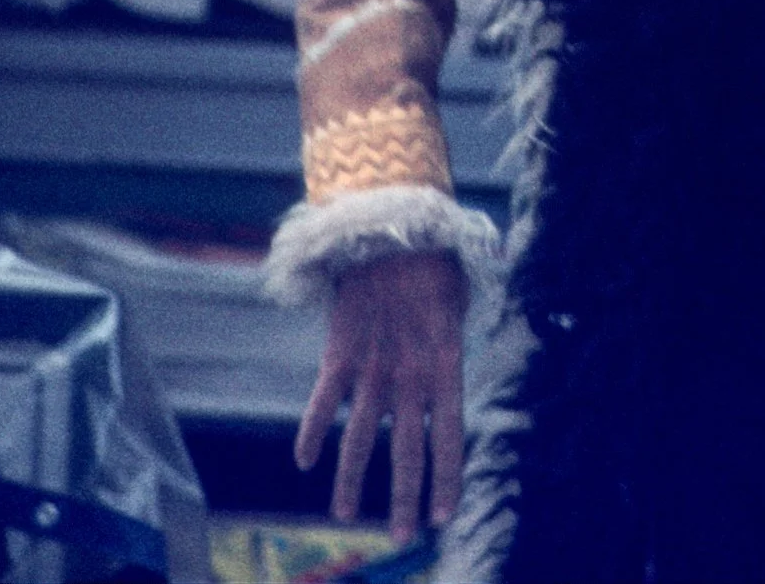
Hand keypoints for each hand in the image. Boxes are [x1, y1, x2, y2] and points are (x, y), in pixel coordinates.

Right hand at [295, 250, 466, 545]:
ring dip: (352, 480)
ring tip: (348, 516)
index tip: (442, 516)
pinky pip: (323, 403)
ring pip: (360, 437)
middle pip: (406, 449)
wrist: (393, 227)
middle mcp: (410, 373)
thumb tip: (446, 378)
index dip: (446, 476)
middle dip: (404, 495)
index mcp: (446, 363)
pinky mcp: (339, 354)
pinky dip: (312, 432)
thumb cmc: (434, 264)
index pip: (450, 433)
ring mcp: (372, 366)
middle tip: (401, 535)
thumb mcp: (459, 305)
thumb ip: (451, 348)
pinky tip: (305, 464)